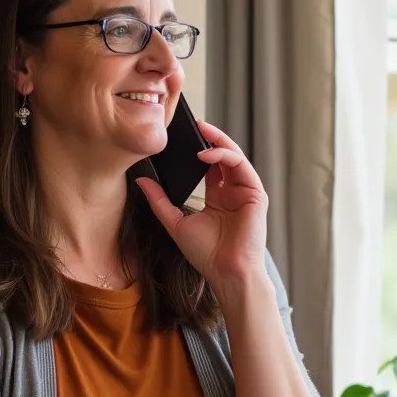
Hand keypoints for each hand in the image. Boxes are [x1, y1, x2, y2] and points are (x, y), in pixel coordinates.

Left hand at [135, 120, 268, 291]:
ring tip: (200, 130)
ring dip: (218, 141)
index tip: (178, 137)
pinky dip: (225, 156)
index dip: (196, 148)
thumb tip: (141, 181)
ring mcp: (245, 192)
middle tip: (191, 123)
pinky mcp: (255, 195)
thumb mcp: (174, 223)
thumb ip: (159, 201)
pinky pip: (242, 167)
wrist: (226, 273)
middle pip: (223, 155)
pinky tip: (206, 154)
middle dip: (209, 137)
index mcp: (218, 197)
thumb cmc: (206, 254)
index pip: (209, 165)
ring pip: (234, 156)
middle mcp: (233, 191)